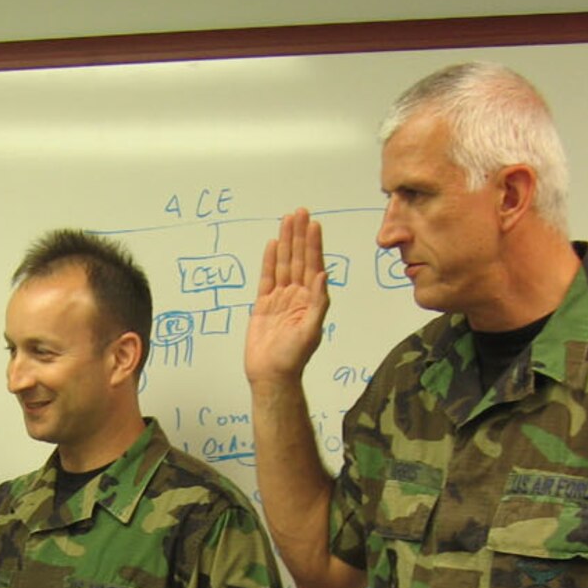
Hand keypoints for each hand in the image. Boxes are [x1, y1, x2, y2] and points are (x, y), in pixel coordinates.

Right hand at [244, 208, 329, 389]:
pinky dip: (270, 261)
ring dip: (286, 242)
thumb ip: (318, 303)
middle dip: (299, 235)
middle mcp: (297, 295)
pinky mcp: (263, 305)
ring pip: (284, 264)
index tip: (313, 224)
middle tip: (300, 212)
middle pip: (298, 259)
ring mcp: (280, 298)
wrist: (271, 375)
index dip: (313, 244)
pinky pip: (267, 277)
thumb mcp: (310, 331)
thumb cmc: (293, 358)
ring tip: (287, 220)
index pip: (313, 265)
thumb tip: (323, 276)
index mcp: (311, 300)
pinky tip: (273, 245)